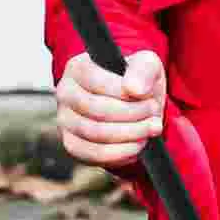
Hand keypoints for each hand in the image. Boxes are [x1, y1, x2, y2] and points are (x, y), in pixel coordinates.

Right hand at [55, 49, 165, 166]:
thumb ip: (143, 70)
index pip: (96, 82)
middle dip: (133, 115)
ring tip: (150, 129)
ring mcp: (65, 120)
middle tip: (154, 116)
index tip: (149, 99)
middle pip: (97, 110)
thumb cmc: (136, 80)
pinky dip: (121, 152)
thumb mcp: (146, 65)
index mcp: (78, 68)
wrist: (135, 103)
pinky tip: (138, 144)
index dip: (126, 94)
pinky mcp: (72, 144)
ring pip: (96, 133)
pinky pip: (93, 154)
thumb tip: (134, 89)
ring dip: (131, 134)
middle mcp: (65, 93)